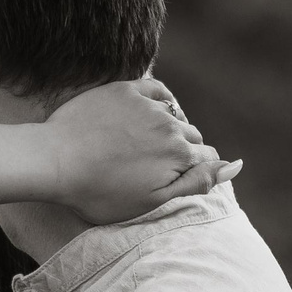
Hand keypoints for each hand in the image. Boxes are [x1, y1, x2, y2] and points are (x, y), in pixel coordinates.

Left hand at [44, 78, 239, 225]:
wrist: (55, 161)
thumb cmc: (99, 193)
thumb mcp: (152, 201)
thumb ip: (196, 183)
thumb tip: (236, 165)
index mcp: (180, 155)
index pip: (206, 160)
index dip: (194, 173)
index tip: (172, 181)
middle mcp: (170, 125)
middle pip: (192, 138)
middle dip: (183, 152)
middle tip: (154, 169)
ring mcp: (147, 105)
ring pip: (176, 116)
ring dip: (170, 129)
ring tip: (145, 147)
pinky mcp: (125, 90)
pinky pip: (158, 91)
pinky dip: (162, 102)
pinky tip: (152, 113)